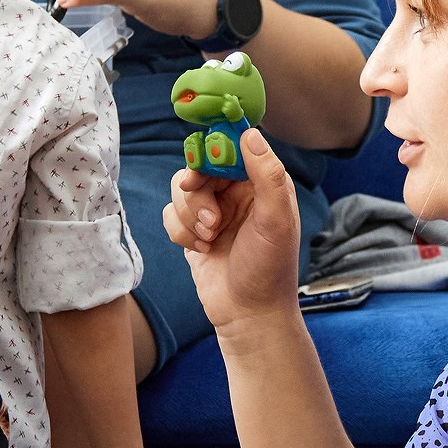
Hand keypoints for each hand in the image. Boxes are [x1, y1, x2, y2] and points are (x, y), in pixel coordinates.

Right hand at [164, 129, 302, 332]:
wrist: (248, 314)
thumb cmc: (269, 269)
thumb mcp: (276, 220)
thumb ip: (268, 175)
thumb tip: (250, 133)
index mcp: (262, 183)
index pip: (232, 148)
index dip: (213, 150)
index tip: (205, 166)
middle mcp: (236, 192)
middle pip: (199, 166)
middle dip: (198, 193)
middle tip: (211, 219)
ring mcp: (213, 210)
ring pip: (181, 190)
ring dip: (190, 215)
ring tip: (210, 238)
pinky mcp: (192, 230)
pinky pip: (171, 214)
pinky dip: (181, 232)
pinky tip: (201, 250)